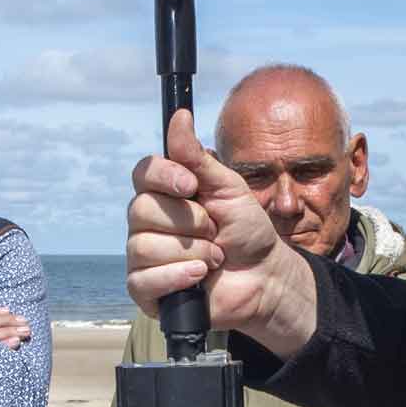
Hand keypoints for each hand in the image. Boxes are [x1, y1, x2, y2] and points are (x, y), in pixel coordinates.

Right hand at [126, 110, 318, 356]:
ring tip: (215, 257)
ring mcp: (144, 257)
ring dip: (190, 251)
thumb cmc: (247, 230)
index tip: (191, 186)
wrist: (264, 276)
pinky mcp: (145, 290)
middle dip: (188, 222)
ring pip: (142, 246)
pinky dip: (176, 276)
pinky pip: (142, 280)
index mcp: (164, 193)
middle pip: (140, 210)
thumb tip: (179, 116)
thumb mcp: (229, 187)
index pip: (142, 173)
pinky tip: (199, 277)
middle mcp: (148, 223)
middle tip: (215, 231)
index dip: (164, 177)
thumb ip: (198, 158)